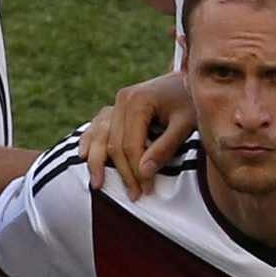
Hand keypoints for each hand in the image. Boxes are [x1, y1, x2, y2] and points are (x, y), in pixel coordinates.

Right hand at [81, 72, 196, 196]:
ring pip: (102, 138)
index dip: (136, 170)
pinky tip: (84, 156)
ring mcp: (117, 102)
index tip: (146, 190)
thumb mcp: (185, 124)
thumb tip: (143, 173)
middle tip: (134, 196)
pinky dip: (90, 142)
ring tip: (99, 185)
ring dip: (99, 163)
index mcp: (138, 100)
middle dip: (123, 172)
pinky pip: (97, 127)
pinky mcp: (116, 106)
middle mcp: (122, 99)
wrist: (191, 80)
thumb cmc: (191, 102)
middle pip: (115, 144)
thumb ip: (165, 147)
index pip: (131, 144)